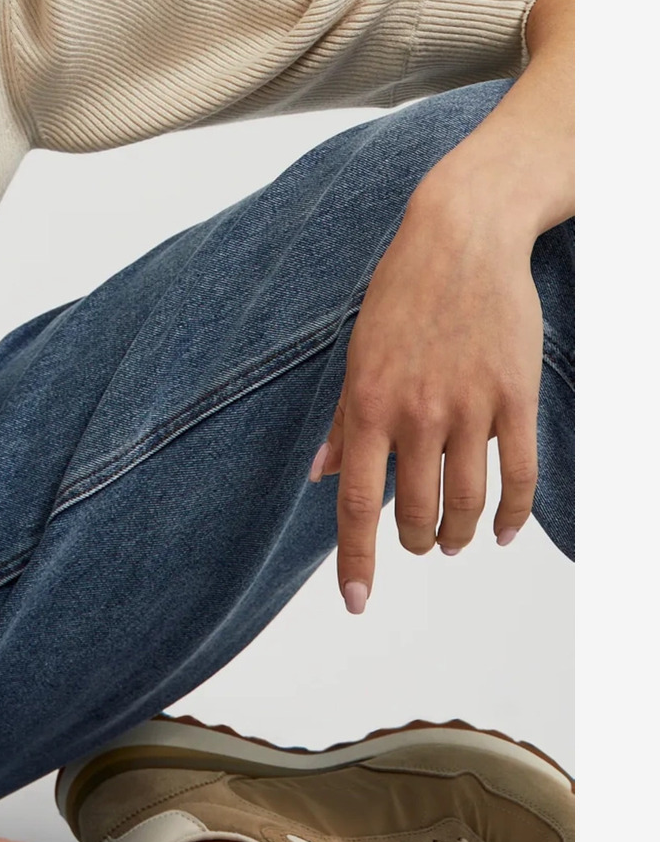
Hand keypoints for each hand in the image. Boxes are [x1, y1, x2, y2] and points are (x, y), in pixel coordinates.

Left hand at [313, 179, 544, 610]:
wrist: (462, 238)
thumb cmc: (402, 292)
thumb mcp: (357, 351)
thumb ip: (343, 419)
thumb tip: (321, 475)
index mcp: (368, 403)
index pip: (358, 504)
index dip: (356, 561)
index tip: (356, 603)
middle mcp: (417, 413)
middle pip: (416, 515)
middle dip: (415, 541)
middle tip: (418, 540)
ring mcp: (470, 408)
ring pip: (468, 506)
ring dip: (460, 535)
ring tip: (454, 538)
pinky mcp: (515, 399)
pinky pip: (519, 478)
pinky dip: (513, 516)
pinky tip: (505, 531)